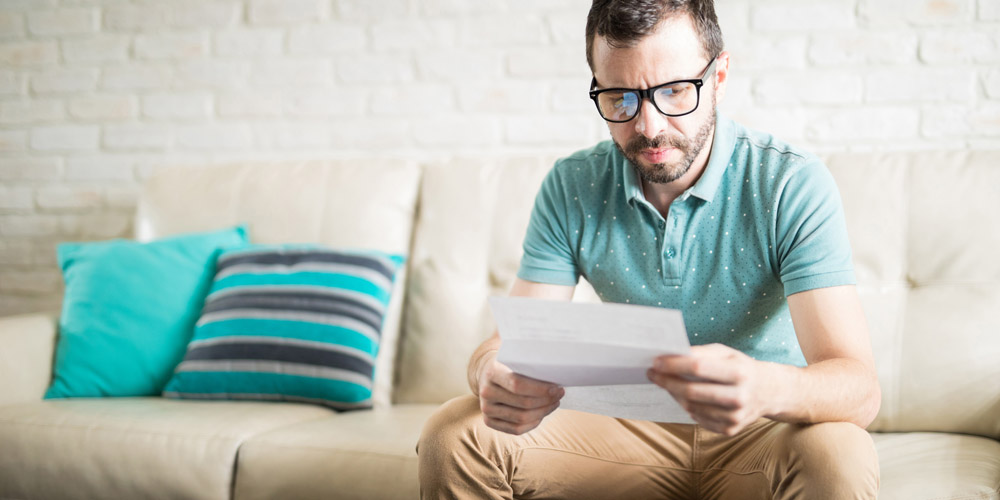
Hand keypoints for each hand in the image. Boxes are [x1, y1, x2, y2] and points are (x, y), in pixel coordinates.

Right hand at [477, 351, 563, 434]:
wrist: (487, 372)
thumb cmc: (508, 363)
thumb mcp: (515, 355)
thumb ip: (530, 359)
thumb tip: (556, 366)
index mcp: (491, 372)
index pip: (518, 384)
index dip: (540, 389)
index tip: (557, 387)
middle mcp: (485, 391)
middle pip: (523, 403)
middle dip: (546, 400)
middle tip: (559, 394)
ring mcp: (486, 408)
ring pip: (521, 417)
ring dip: (543, 412)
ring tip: (554, 403)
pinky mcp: (489, 421)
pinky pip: (516, 429)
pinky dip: (533, 423)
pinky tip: (542, 413)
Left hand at [647, 343, 772, 435]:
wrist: (768, 392)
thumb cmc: (740, 367)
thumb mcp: (726, 353)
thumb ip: (700, 353)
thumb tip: (670, 355)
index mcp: (738, 372)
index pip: (698, 367)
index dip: (673, 364)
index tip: (655, 362)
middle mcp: (739, 396)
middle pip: (691, 391)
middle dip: (667, 381)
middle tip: (652, 374)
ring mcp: (735, 416)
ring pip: (691, 406)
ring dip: (675, 394)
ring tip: (668, 383)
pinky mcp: (730, 430)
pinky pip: (698, 418)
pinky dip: (688, 406)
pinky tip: (688, 397)